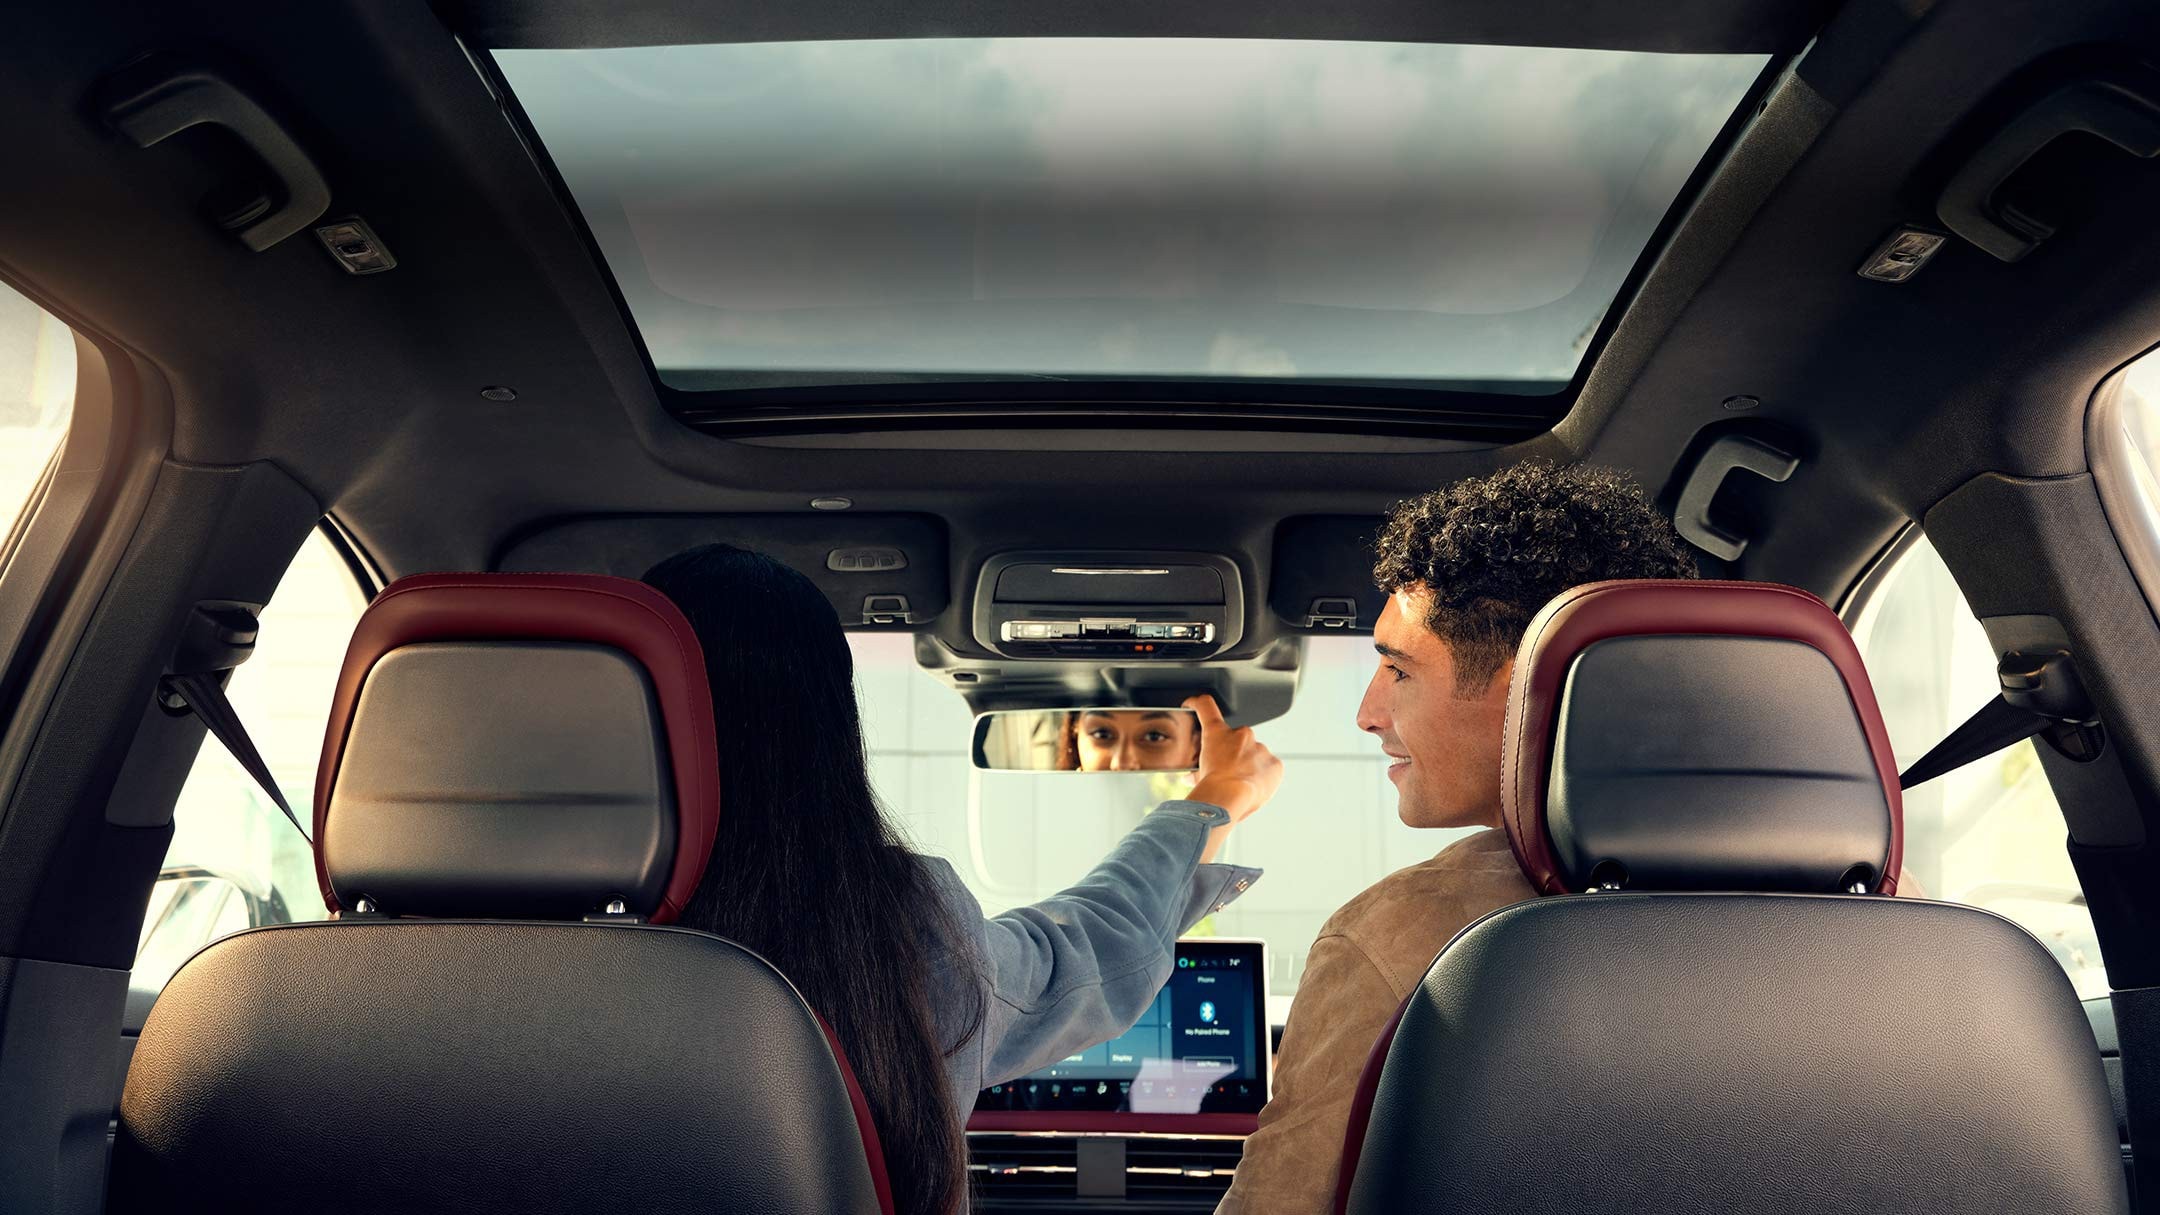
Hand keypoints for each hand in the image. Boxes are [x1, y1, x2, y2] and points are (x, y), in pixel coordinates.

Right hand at [1183, 694, 1282, 825]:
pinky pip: (1269, 767)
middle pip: (1236, 739)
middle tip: (1227, 771)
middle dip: (1233, 752)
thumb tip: (1191, 778)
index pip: (1206, 706)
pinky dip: (1263, 776)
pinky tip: (1254, 787)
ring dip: (1248, 765)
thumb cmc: (1210, 786)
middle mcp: (1241, 734)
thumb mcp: (1197, 775)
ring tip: (1241, 784)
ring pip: (1254, 754)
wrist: (1229, 798)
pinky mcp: (1275, 763)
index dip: (1198, 702)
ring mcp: (1260, 747)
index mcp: (1217, 733)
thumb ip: (1197, 771)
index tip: (1194, 703)